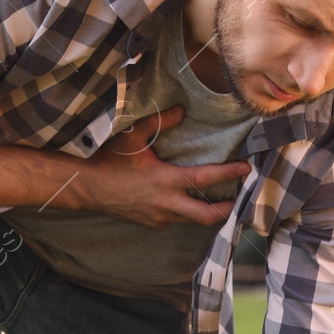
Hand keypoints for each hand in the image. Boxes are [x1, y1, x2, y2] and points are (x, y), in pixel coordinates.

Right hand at [79, 106, 252, 229]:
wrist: (87, 188)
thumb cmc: (109, 161)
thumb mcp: (133, 136)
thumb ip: (159, 122)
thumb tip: (182, 110)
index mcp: (164, 180)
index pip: (205, 178)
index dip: (229, 174)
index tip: (246, 168)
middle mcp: (166, 203)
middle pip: (206, 215)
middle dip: (226, 209)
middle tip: (236, 200)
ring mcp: (159, 217)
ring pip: (191, 220)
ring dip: (206, 212)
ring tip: (216, 200)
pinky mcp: (152, 224)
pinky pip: (175, 220)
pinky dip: (185, 212)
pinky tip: (185, 202)